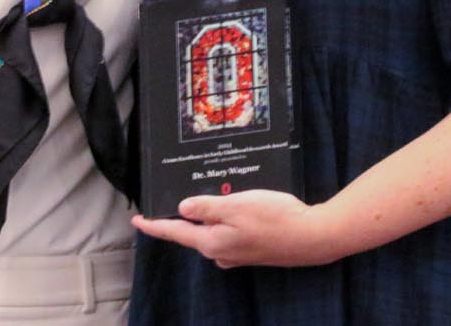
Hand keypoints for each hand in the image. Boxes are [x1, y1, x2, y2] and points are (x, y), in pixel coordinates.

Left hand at [131, 189, 336, 268]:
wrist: (313, 237)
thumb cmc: (274, 218)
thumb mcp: (235, 205)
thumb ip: (206, 208)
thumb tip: (182, 208)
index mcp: (212, 242)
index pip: (175, 233)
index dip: (154, 225)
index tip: (137, 220)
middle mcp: (221, 252)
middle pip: (192, 234)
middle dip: (182, 217)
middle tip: (172, 198)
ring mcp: (238, 254)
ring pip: (211, 233)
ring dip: (206, 217)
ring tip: (205, 196)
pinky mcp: (252, 250)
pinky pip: (228, 233)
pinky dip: (225, 220)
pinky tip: (233, 207)